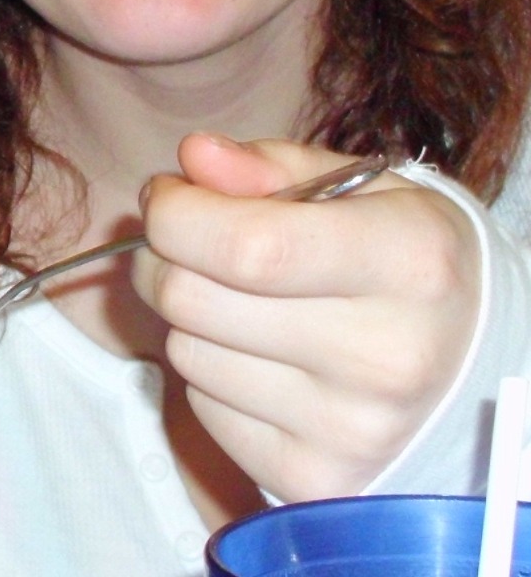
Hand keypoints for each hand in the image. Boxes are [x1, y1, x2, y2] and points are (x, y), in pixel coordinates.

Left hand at [131, 132, 478, 500]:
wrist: (475, 371)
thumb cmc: (407, 263)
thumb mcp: (366, 190)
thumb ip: (275, 167)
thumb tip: (193, 158)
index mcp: (408, 264)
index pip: (245, 246)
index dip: (176, 214)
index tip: (169, 195)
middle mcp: (385, 356)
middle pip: (192, 299)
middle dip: (163, 257)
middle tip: (187, 241)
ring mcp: (351, 430)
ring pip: (185, 353)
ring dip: (189, 318)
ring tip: (242, 303)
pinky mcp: (313, 480)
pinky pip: (202, 408)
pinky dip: (211, 375)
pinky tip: (262, 359)